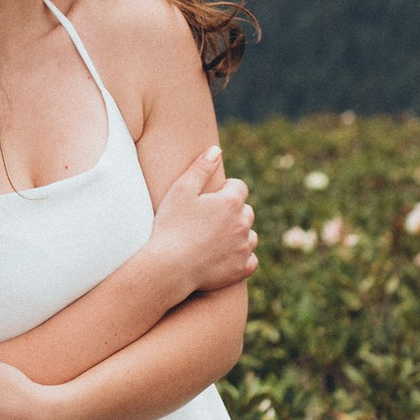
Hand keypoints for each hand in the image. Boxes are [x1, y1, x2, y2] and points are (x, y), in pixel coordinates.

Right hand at [150, 144, 256, 296]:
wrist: (169, 267)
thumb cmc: (171, 226)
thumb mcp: (181, 190)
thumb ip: (200, 167)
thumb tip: (216, 150)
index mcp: (230, 202)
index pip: (239, 187)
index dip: (225, 190)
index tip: (210, 198)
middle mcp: (242, 224)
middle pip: (246, 211)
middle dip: (233, 212)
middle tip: (210, 219)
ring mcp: (244, 248)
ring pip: (250, 236)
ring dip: (238, 234)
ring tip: (216, 239)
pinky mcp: (241, 269)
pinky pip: (250, 260)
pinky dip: (241, 257)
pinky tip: (225, 257)